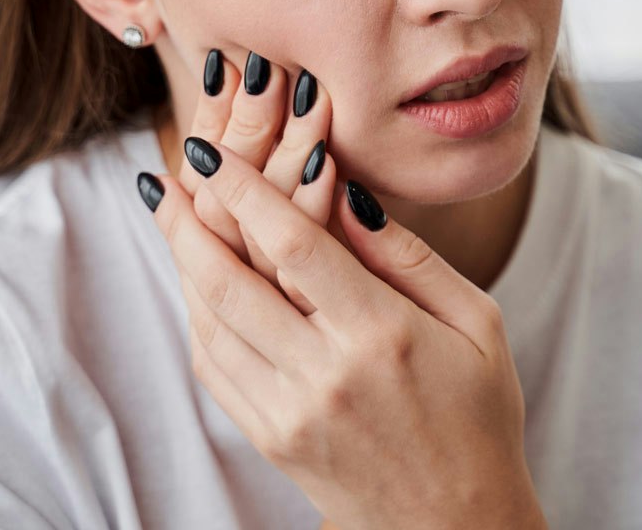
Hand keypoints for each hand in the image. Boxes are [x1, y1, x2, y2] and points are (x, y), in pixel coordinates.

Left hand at [139, 51, 544, 529]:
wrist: (455, 528)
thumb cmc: (478, 415)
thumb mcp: (475, 321)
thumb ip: (407, 254)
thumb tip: (344, 191)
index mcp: (380, 334)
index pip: (293, 243)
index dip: (244, 189)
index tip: (210, 150)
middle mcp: (322, 374)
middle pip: (228, 281)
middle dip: (186, 221)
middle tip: (164, 175)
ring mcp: (287, 413)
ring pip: (208, 321)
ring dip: (182, 261)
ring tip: (169, 215)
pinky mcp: (268, 438)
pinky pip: (212, 366)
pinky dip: (195, 313)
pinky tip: (194, 278)